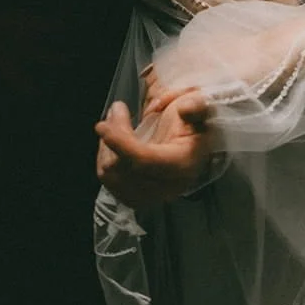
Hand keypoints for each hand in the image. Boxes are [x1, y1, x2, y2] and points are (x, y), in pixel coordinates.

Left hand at [95, 92, 212, 207]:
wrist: (192, 145)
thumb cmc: (193, 125)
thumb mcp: (201, 111)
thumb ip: (197, 107)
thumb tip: (186, 108)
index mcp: (183, 165)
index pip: (146, 161)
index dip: (121, 144)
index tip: (103, 126)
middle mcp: (167, 186)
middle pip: (125, 168)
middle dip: (113, 137)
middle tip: (116, 110)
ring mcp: (150, 196)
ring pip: (112, 177)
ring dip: (106, 147)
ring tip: (114, 123)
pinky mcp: (136, 197)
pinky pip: (109, 182)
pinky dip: (105, 159)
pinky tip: (112, 142)